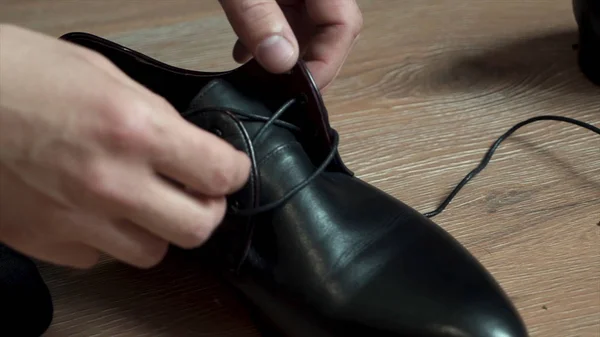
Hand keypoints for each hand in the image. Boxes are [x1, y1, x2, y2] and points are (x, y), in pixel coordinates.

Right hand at [0, 25, 250, 268]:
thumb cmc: (13, 75)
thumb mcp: (100, 73)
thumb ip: (154, 113)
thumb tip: (188, 143)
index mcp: (132, 129)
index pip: (220, 173)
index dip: (234, 170)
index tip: (229, 166)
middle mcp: (110, 182)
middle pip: (198, 228)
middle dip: (206, 209)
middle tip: (196, 192)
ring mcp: (76, 221)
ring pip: (154, 253)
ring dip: (159, 229)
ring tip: (142, 201)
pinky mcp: (47, 244)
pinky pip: (103, 258)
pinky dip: (110, 239)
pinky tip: (95, 210)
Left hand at [219, 0, 362, 88]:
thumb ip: (257, 17)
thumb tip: (281, 61)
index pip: (344, 25)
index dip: (327, 62)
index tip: (301, 89)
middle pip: (331, 31)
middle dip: (307, 64)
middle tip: (283, 92)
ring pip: (306, 28)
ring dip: (284, 56)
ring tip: (259, 76)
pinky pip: (285, 19)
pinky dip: (268, 40)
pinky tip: (243, 54)